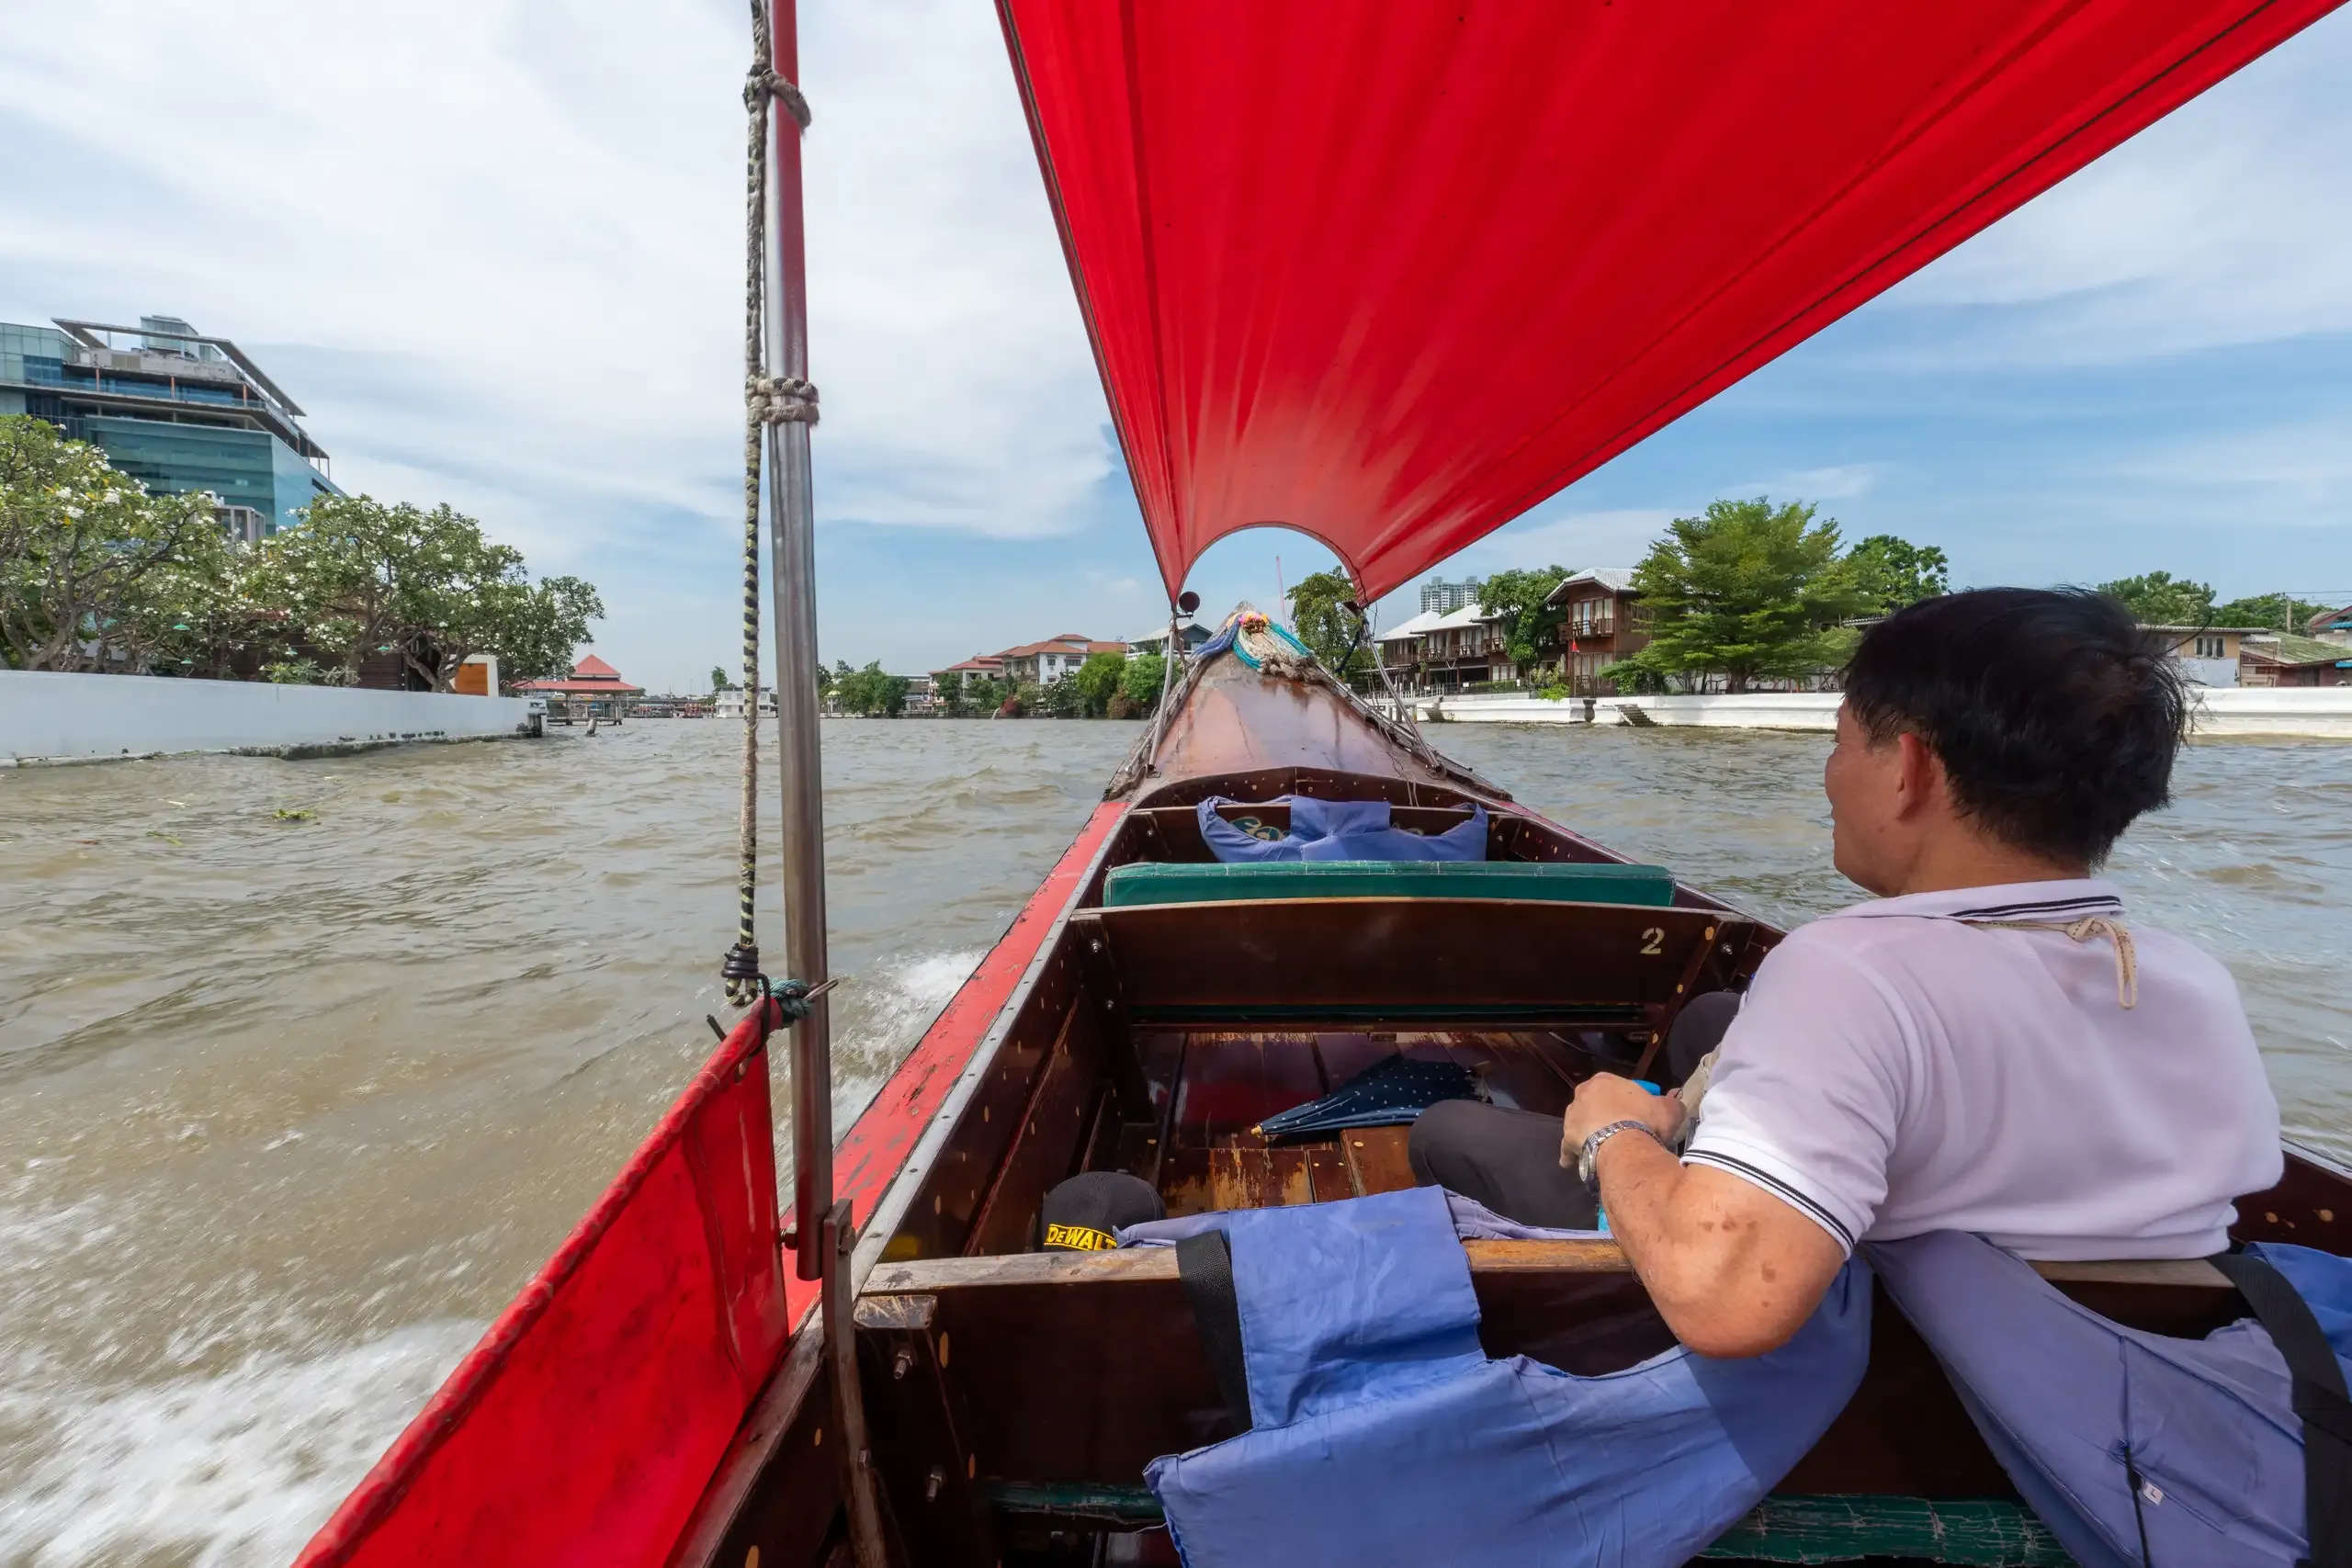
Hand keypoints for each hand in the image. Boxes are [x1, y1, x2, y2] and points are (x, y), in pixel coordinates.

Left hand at [1560, 1072, 1687, 1166]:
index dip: (1627, 1101)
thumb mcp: (1668, 1109)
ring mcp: (1571, 1116)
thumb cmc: (1644, 1121)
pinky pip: (1570, 1148)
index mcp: (1605, 1080)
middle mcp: (1583, 1093)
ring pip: (1581, 1124)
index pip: (1615, 1087)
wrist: (1622, 1145)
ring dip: (1590, 1133)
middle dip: (1605, 1115)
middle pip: (1595, 1104)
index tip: (1637, 1114)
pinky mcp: (1566, 1139)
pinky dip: (1574, 1155)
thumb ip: (1671, 1103)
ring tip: (1605, 1148)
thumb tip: (1673, 1101)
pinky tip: (1582, 1163)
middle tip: (1622, 1131)